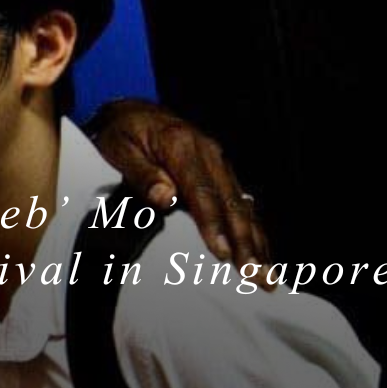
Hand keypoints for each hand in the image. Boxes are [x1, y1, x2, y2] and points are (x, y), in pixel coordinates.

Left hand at [90, 98, 270, 275]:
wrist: (133, 110)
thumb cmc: (122, 131)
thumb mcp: (119, 148)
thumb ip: (141, 173)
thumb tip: (165, 197)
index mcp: (181, 145)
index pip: (201, 191)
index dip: (213, 224)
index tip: (222, 253)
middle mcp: (208, 152)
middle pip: (231, 202)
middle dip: (246, 242)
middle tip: (257, 277)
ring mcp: (219, 161)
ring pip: (243, 205)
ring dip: (256, 242)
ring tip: (267, 276)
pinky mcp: (221, 171)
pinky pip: (242, 202)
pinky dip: (254, 229)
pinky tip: (262, 254)